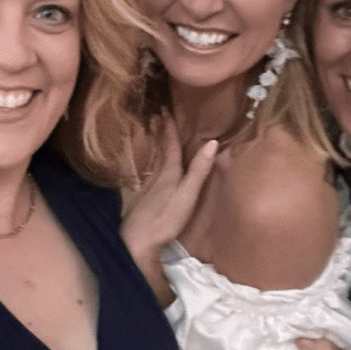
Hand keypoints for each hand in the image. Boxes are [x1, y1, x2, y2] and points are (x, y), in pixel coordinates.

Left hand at [121, 115, 216, 259]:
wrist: (138, 240)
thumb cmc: (166, 219)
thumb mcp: (188, 195)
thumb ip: (199, 171)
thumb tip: (212, 143)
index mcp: (170, 173)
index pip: (170, 145)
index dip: (169, 128)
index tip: (166, 109)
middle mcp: (156, 176)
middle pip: (158, 149)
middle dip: (158, 131)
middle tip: (155, 114)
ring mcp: (146, 187)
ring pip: (150, 159)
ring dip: (151, 142)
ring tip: (148, 129)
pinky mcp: (139, 198)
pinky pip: (143, 172)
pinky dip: (144, 161)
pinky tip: (143, 163)